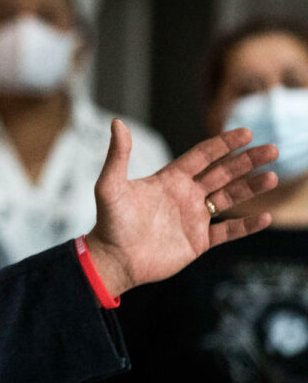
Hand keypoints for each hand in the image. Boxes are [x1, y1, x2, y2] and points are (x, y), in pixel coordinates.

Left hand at [86, 120, 277, 296]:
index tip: (246, 133)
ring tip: (273, 176)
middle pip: (222, 173)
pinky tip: (264, 217)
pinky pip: (228, 231)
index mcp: (169, 179)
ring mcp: (194, 218)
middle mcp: (185, 195)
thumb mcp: (111, 186)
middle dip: (247, 161)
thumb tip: (117, 123)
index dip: (223, 144)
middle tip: (272, 149)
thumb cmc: (110, 221)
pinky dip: (246, 225)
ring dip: (251, 188)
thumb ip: (118, 155)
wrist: (114, 259)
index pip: (202, 156)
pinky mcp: (198, 241)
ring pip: (229, 198)